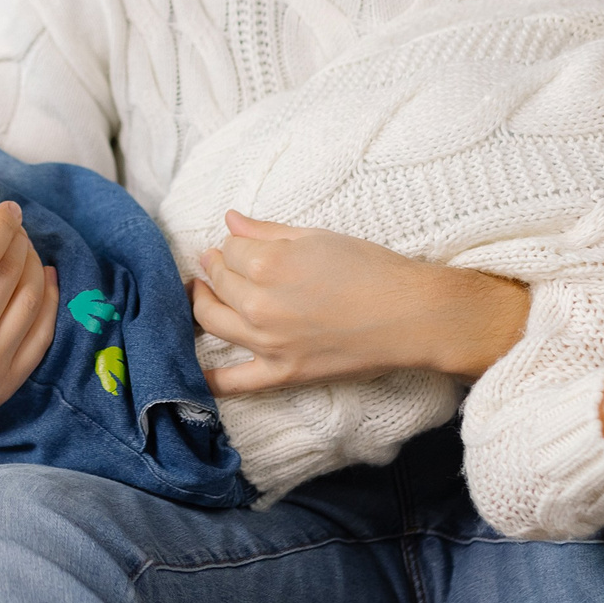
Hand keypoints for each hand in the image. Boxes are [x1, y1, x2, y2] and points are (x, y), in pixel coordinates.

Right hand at [0, 197, 56, 456]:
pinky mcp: (6, 385)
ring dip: (35, 266)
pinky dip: (50, 302)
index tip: (9, 209)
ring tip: (26, 249)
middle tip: (15, 227)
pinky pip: (42, 336)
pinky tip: (46, 279)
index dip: (1, 226)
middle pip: (11, 275)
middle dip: (19, 241)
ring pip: (32, 301)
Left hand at [188, 212, 528, 394]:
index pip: (229, 250)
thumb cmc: (371, 268)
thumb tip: (230, 220)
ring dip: (201, 304)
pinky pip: (234, 382)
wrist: (410, 315)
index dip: (235, 243)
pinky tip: (192, 372)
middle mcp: (259, 305)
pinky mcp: (282, 373)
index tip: (243, 243)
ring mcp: (268, 342)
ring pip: (213, 321)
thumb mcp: (317, 237)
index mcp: (266, 265)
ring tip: (201, 294)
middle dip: (215, 268)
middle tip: (218, 263)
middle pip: (218, 282)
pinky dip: (209, 380)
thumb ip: (266, 231)